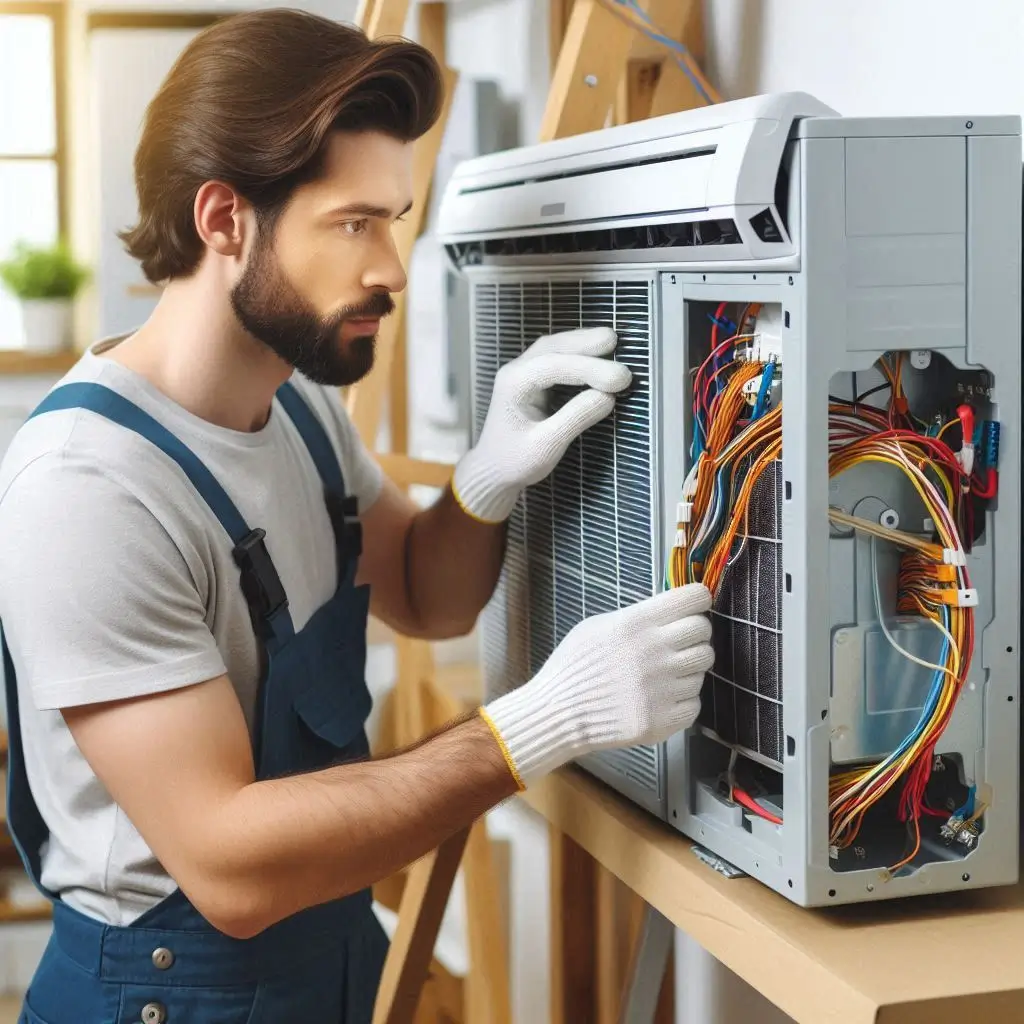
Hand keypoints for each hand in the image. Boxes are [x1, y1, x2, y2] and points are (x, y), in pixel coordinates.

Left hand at [452, 326, 630, 522]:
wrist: (493, 471)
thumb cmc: (515, 462)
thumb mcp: (546, 447)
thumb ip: (575, 418)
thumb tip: (608, 397)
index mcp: (513, 385)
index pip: (554, 366)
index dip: (590, 369)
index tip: (621, 378)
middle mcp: (515, 371)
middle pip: (553, 347)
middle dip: (585, 343)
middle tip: (615, 340)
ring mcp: (522, 372)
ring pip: (554, 347)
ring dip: (581, 343)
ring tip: (610, 340)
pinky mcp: (532, 379)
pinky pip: (555, 357)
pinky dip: (576, 352)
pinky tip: (594, 352)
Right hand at [480, 584, 714, 787]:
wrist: (558, 714)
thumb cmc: (575, 665)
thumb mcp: (597, 626)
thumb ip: (636, 616)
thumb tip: (671, 612)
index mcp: (637, 623)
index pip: (693, 598)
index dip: (695, 600)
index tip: (691, 607)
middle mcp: (655, 652)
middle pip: (704, 632)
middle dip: (693, 634)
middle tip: (676, 643)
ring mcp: (662, 688)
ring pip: (703, 668)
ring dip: (687, 669)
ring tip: (660, 675)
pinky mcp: (665, 719)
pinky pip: (695, 702)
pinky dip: (681, 700)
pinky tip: (659, 698)